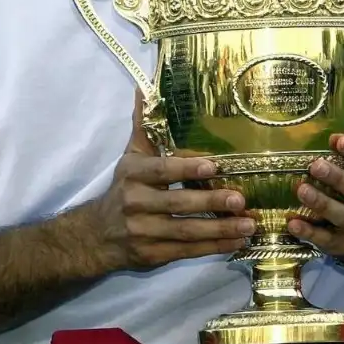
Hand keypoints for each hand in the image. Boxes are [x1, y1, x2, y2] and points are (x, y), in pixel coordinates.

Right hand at [88, 89, 254, 271]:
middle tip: (240, 199)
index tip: (213, 167)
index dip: (186, 169)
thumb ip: (144, 125)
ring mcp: (143, 232)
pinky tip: (237, 242)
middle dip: (210, 203)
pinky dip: (213, 248)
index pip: (162, 171)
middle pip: (177, 204)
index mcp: (134, 174)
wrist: (96, 235)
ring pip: (185, 232)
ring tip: (248, 224)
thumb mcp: (131, 156)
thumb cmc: (124, 188)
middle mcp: (136, 203)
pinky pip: (186, 251)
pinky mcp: (152, 255)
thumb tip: (146, 88)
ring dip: (219, 230)